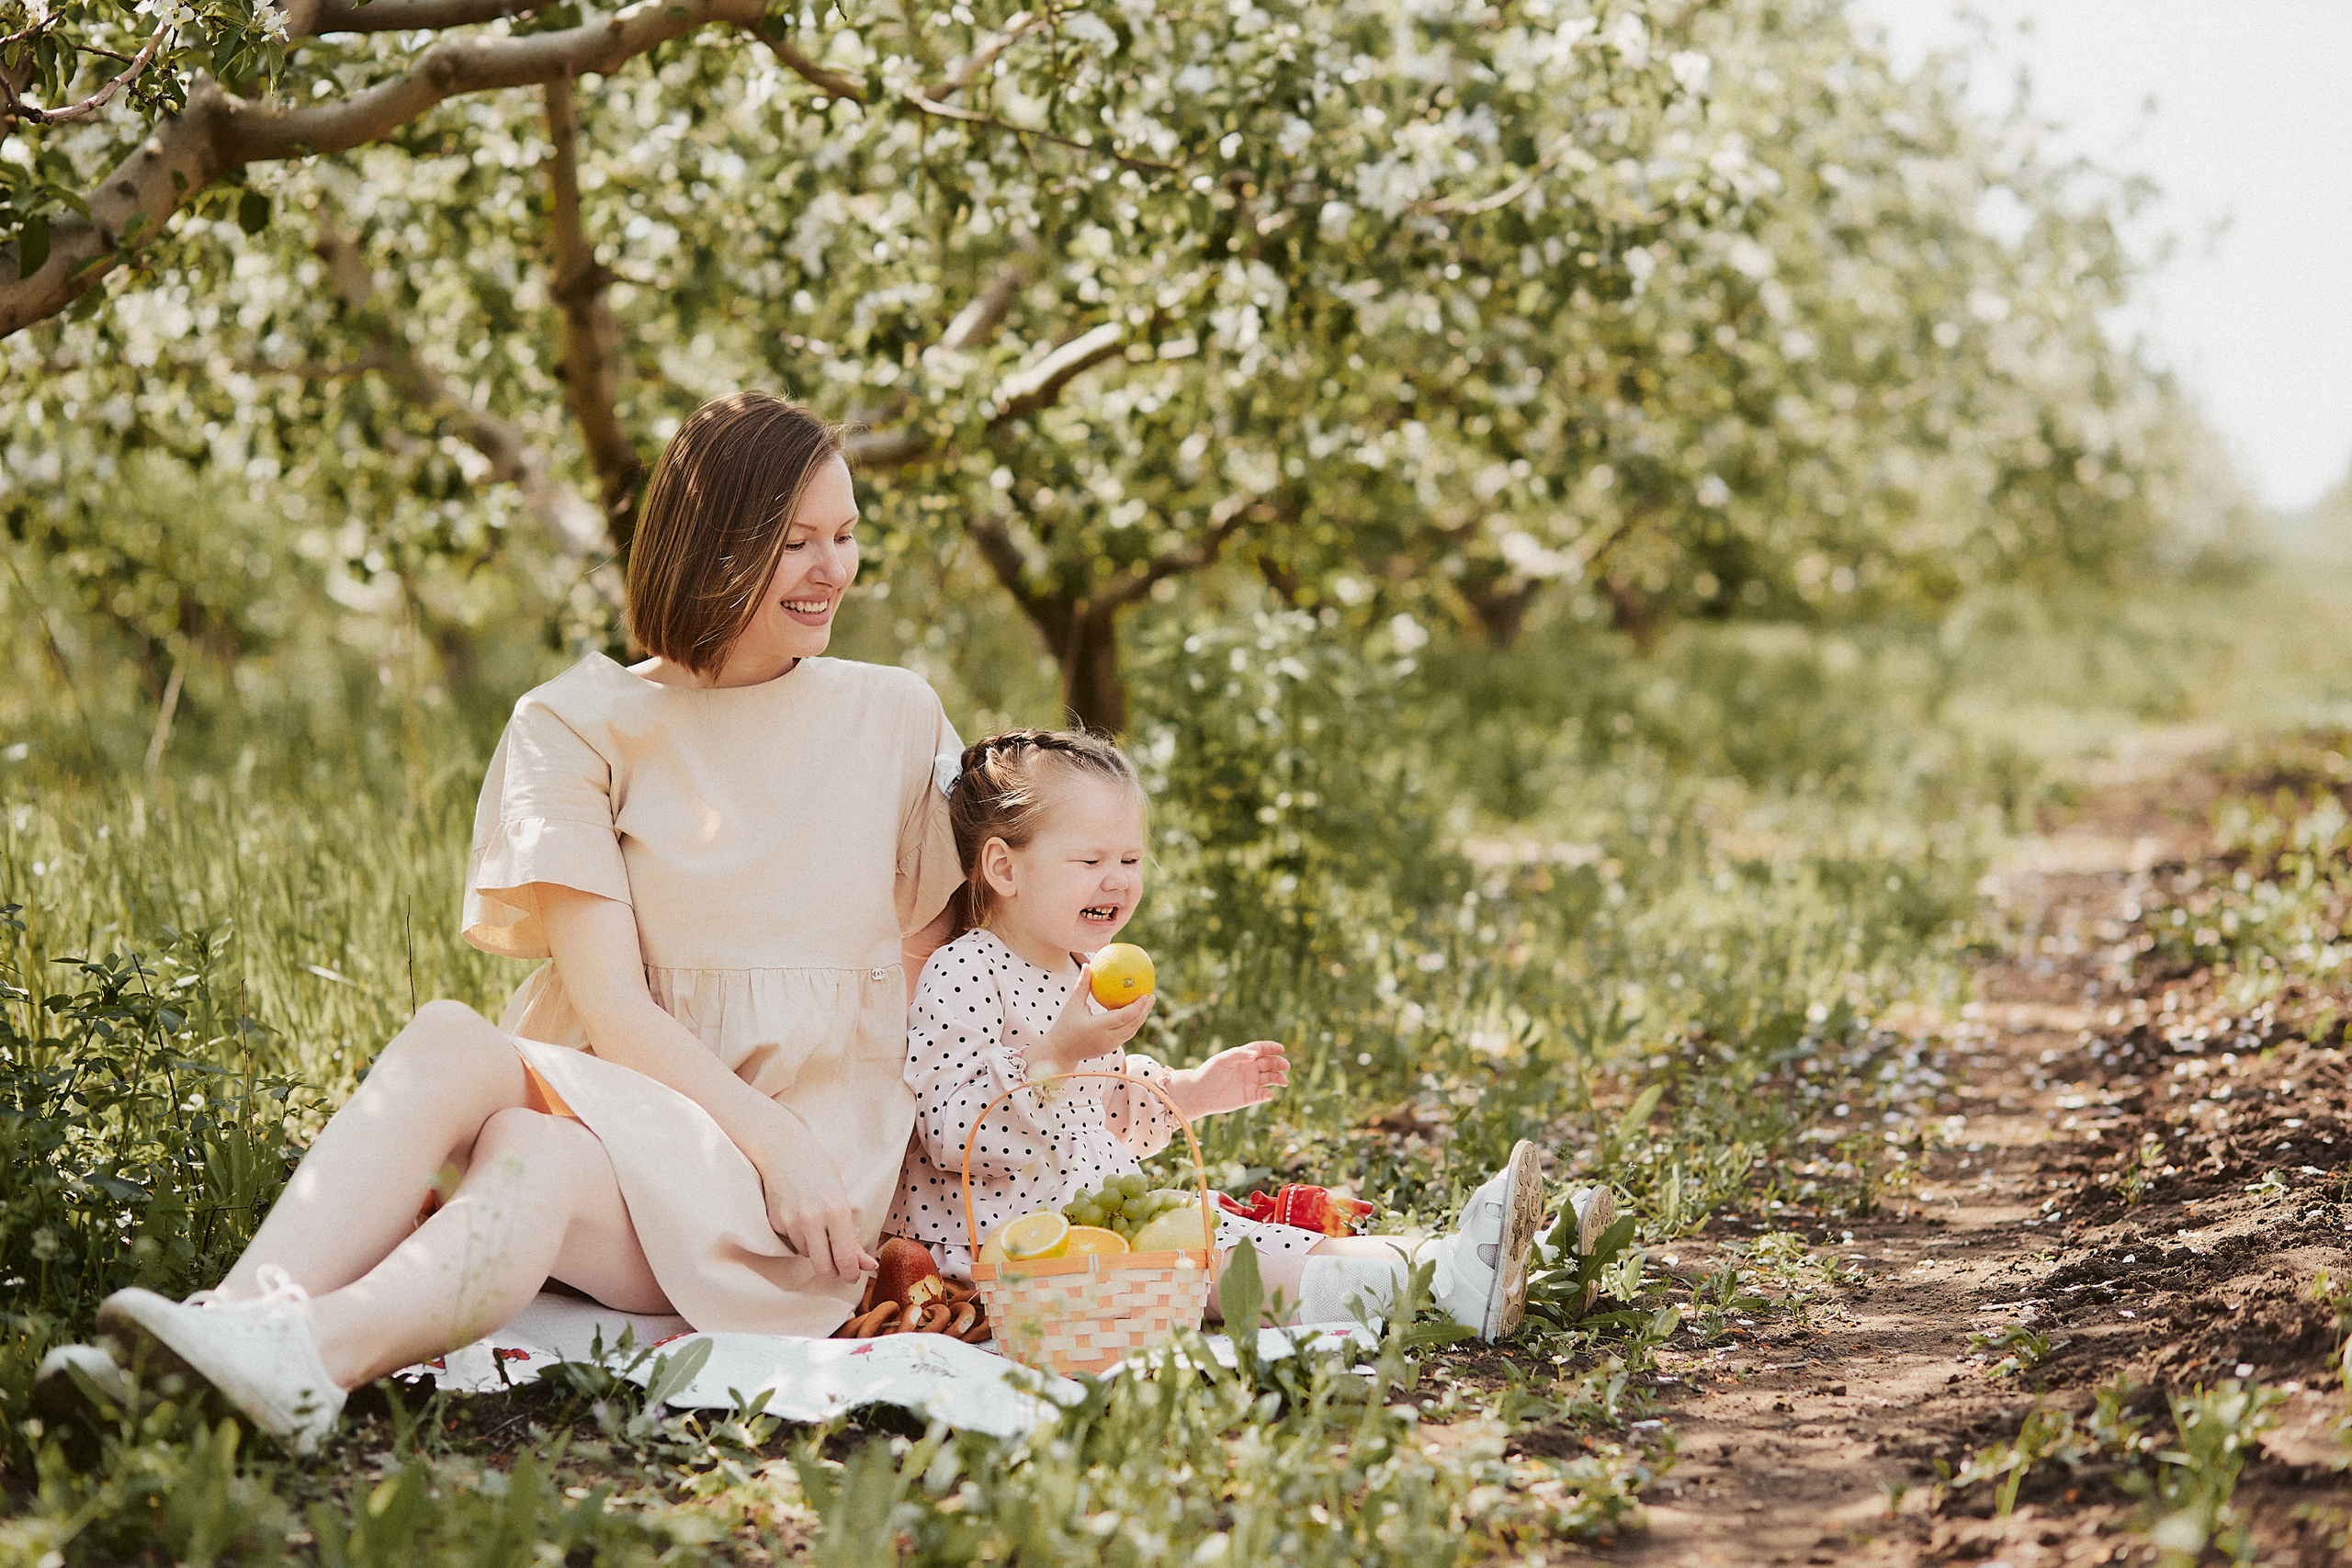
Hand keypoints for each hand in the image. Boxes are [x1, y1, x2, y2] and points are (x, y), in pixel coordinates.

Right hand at [751, 1141, 876, 1283]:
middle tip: (837, 1262)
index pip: (845, 1259)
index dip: (851, 1273)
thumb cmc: (819, 1169)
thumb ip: (852, 1235)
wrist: (783, 1150)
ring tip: (815, 1222)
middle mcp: (812, 1219)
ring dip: (814, 1248)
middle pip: (823, 1268)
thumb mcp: (841, 1197)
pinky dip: (798, 1236)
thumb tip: (868, 1265)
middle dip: (832, 1270)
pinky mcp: (775, 1223)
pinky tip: (798, 1215)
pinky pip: (791, 1242)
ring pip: (807, 1254)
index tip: (854, 1275)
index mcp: (836, 1211)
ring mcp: (790, 1222)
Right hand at [1034, 964, 1153, 1076]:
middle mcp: (1107, 1039)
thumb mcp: (1072, 1005)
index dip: (1137, 1007)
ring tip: (1147, 1003)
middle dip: (1145, 1010)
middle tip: (1152, 996)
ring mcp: (1110, 1046)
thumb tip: (1088, 965)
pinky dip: (1133, 1023)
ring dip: (1141, 1017)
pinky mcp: (1110, 1049)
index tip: (1145, 994)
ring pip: (1131, 1031)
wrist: (1061, 1051)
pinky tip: (1135, 1012)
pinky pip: (1126, 1035)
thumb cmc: (1064, 1026)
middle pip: (1132, 1025)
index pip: (1123, 1017)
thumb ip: (1082, 986)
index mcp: (1098, 1028)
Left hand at [1168, 1040, 1289, 1118]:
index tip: (1282, 1049)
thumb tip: (1256, 1053)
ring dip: (1278, 1078)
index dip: (1272, 1048)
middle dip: (1279, 1063)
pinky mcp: (1249, 1097)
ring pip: (1270, 1078)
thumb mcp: (1222, 1060)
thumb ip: (1239, 1055)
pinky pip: (1263, 1094)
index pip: (1261, 1049)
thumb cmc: (1208, 1074)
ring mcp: (1250, 1082)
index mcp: (1243, 1057)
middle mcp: (1249, 1068)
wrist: (1199, 1094)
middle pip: (1269, 1063)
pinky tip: (1268, 1094)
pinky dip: (1268, 1094)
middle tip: (1286, 1066)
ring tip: (1284, 1082)